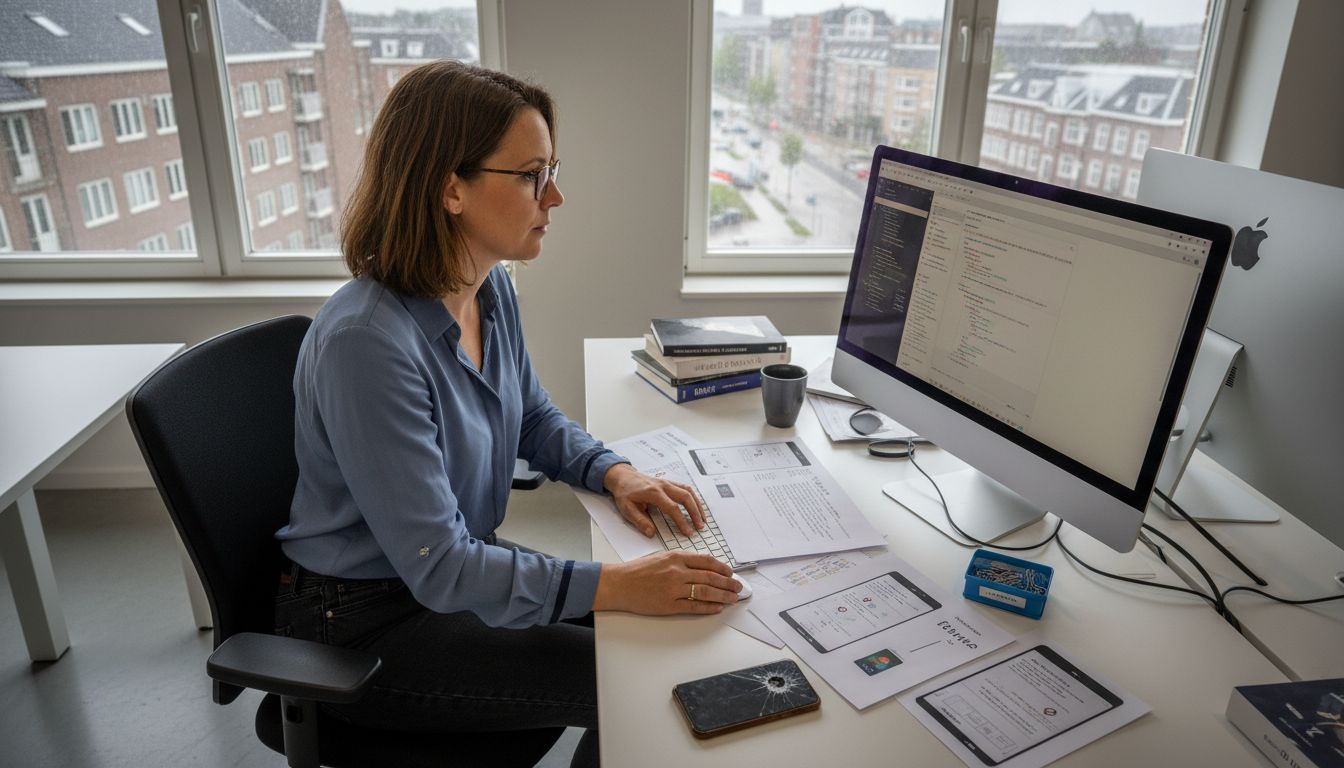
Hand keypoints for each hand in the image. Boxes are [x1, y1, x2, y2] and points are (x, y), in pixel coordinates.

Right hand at [593, 551, 740, 614]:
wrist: (618, 584)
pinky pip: (693, 606)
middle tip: (738, 587)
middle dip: (727, 582)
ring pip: (705, 591)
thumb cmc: (637, 570)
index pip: (706, 561)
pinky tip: (717, 608)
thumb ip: (680, 560)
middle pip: (710, 577)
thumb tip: (702, 567)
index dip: (722, 567)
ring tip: (732, 598)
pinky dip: (708, 607)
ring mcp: (673, 589)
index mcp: (675, 557)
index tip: (730, 572)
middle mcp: (677, 571)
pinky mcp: (668, 605)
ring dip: (722, 595)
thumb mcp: (661, 557)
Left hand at [602, 463, 705, 536]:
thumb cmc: (625, 493)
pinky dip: (694, 497)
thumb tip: (651, 533)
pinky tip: (697, 507)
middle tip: (700, 527)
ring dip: (697, 505)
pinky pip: (685, 488)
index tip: (688, 532)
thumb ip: (639, 521)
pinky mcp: (669, 482)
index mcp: (654, 493)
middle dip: (695, 513)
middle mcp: (663, 486)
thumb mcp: (627, 508)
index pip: (672, 508)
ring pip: (688, 491)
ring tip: (703, 519)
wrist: (623, 476)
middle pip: (685, 497)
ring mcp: (667, 482)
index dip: (682, 521)